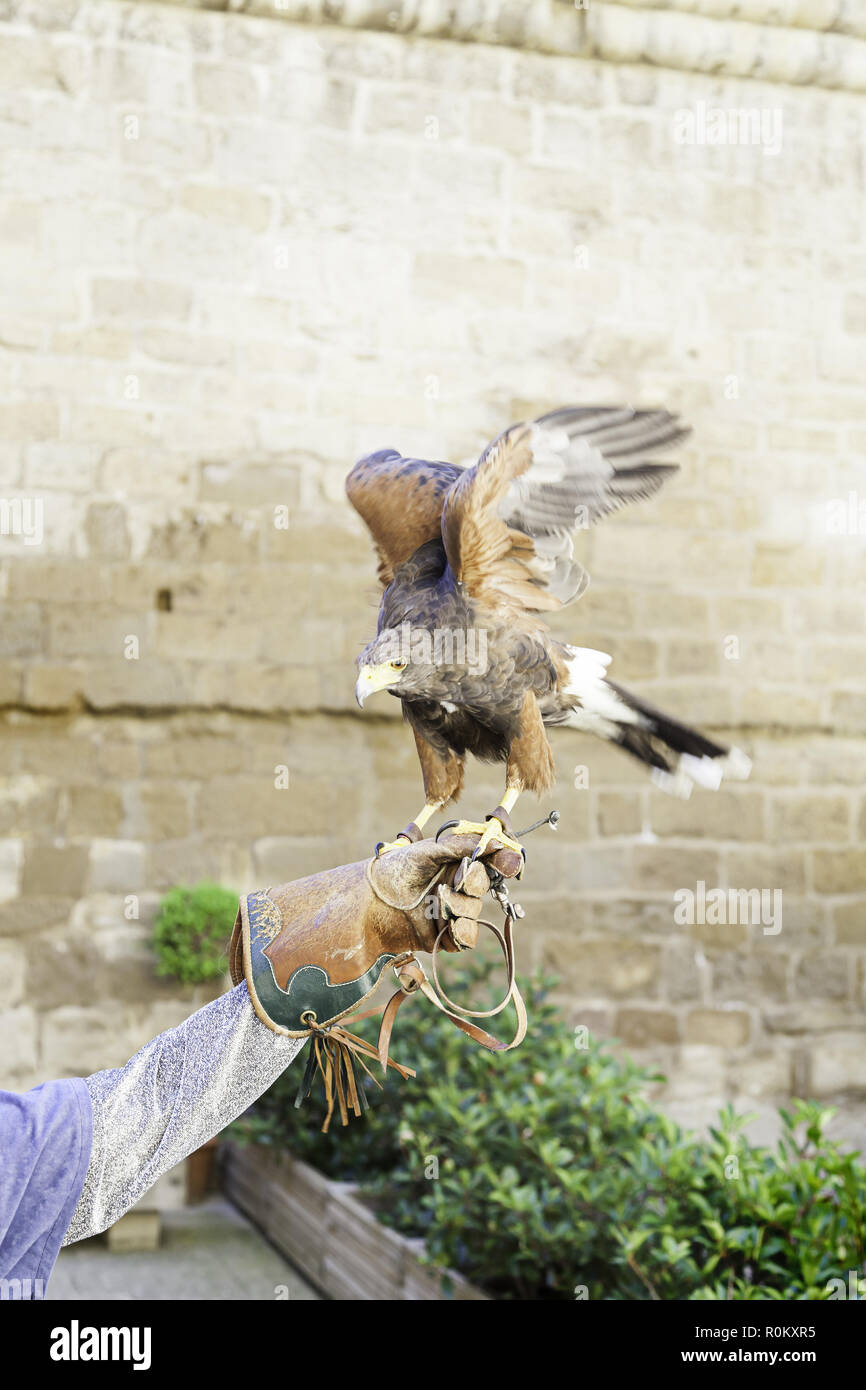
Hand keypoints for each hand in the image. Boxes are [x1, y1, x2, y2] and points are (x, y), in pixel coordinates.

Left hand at [367, 831, 522, 953]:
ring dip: (459, 907)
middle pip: (484, 886)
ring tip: (436, 901)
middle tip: (457, 879)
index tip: (511, 864)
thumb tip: (498, 841)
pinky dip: (460, 932)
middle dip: (472, 884)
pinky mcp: (444, 935)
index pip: (490, 862)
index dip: (504, 863)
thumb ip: (463, 845)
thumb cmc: (395, 869)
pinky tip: (446, 926)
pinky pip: (467, 938)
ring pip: (474, 913)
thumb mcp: (428, 850)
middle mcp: (457, 886)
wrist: (370, 902)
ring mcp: (452, 911)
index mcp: (456, 862)